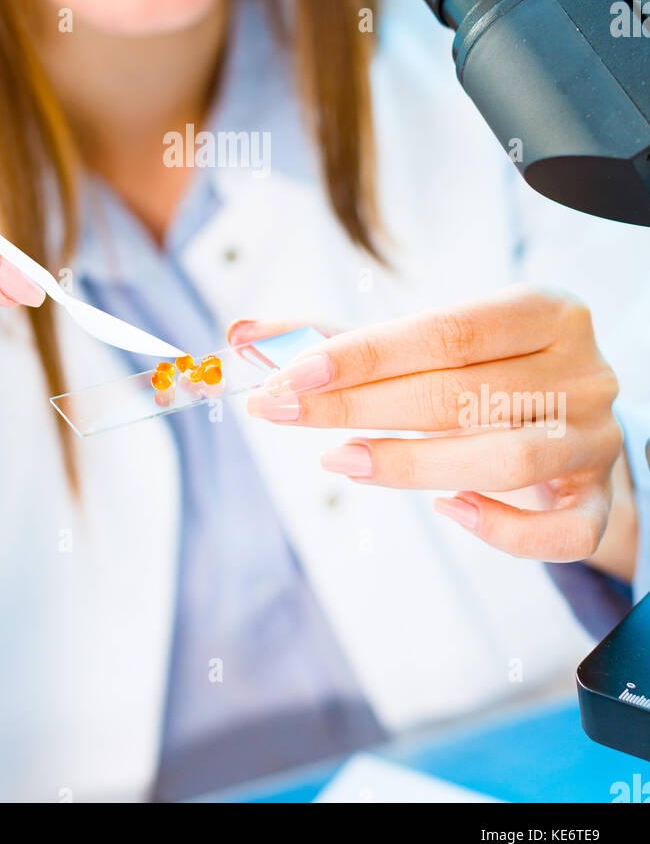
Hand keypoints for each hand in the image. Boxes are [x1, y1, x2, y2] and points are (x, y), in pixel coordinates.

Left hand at [228, 284, 624, 563]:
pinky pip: (561, 532)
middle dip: (359, 406)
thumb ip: (339, 339)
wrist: (570, 421)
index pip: (448, 330)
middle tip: (283, 412)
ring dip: (412, 464)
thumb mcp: (425, 345)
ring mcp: (598, 439)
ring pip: (506, 460)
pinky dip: (500, 529)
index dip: (366, 353)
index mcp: (546, 311)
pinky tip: (443, 509)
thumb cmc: (483, 374)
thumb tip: (244, 333)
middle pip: (463, 393)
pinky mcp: (600, 501)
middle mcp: (582, 371)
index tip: (293, 372)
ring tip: (340, 461)